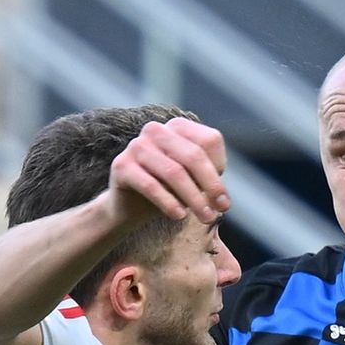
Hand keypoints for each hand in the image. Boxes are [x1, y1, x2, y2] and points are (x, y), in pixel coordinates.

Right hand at [105, 117, 229, 227]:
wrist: (130, 206)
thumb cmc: (168, 190)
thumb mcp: (194, 181)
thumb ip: (209, 180)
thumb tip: (222, 200)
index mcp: (178, 126)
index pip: (209, 142)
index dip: (218, 173)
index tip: (223, 202)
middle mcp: (156, 130)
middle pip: (193, 156)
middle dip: (210, 187)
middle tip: (219, 212)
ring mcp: (137, 145)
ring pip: (174, 172)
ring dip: (193, 198)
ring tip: (204, 218)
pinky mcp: (121, 165)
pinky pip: (150, 185)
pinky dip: (168, 202)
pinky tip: (179, 216)